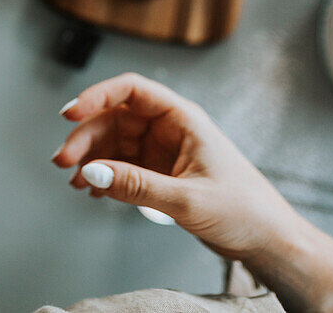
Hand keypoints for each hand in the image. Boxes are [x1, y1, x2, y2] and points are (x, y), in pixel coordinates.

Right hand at [52, 72, 300, 261]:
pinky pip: (121, 166)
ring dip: (90, 159)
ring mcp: (162, 151)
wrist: (268, 241)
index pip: (132, 91)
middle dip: (86, 137)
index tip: (70, 113)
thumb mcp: (187, 199)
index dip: (97, 95)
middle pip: (115, 118)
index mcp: (183, 119)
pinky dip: (103, 176)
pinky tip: (93, 191)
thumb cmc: (245, 211)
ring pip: (113, 143)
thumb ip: (137, 185)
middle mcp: (170, 129)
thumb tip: (92, 172)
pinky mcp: (159, 173)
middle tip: (63, 161)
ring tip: (75, 182)